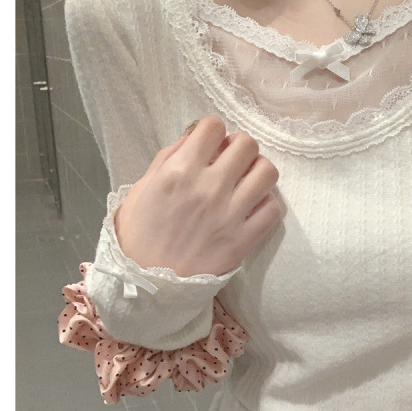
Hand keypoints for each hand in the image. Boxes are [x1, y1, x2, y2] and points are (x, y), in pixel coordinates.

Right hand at [114, 114, 280, 276]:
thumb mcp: (142, 188)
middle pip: (246, 144)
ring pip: (267, 171)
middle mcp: (208, 188)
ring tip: (246, 181)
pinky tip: (251, 208)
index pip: (213, 126)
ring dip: (257, 171)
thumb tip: (194, 136)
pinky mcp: (244, 239)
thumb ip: (168, 157)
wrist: (148, 285)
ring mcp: (230, 214)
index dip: (213, 131)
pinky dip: (265, 204)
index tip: (210, 143)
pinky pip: (272, 208)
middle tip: (230, 161)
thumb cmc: (139, 235)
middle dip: (238, 147)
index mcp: (179, 171)